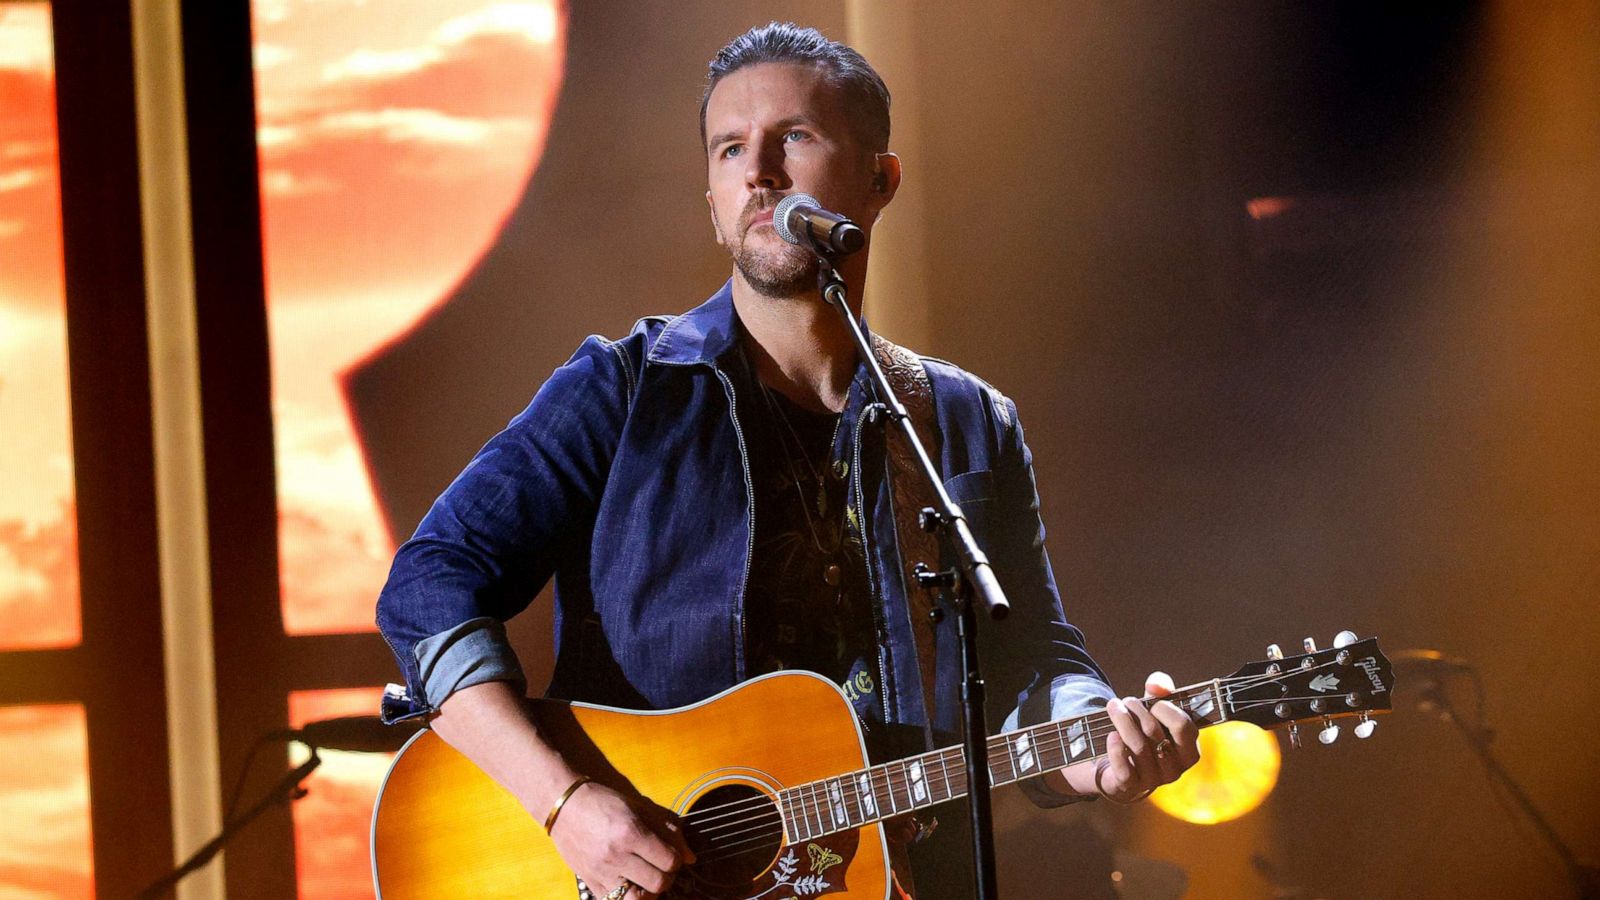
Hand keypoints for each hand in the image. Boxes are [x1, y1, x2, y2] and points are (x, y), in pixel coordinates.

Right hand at [542, 779, 694, 897]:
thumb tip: (691, 857)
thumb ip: (667, 831)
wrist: (564, 806)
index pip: (669, 861)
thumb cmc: (604, 802)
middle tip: (661, 867)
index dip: (677, 860)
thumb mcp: (639, 808)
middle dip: (666, 877)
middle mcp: (616, 855)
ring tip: (647, 880)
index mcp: (631, 833)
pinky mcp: (589, 882)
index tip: (672, 855)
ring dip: (648, 893)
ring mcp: (601, 872)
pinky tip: (629, 884)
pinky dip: (627, 897)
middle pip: (658, 883)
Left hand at [1094, 671, 1201, 802]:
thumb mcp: (1154, 709)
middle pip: (1155, 732)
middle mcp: (1175, 769)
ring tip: (1113, 707)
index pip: (1183, 726)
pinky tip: (1111, 735)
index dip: (1165, 709)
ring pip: (1137, 746)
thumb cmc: (1143, 733)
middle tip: (1125, 701)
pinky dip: (1115, 747)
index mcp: (1189, 751)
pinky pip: (1124, 767)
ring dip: (1122, 720)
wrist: (1118, 765)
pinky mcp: (1131, 786)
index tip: (1152, 703)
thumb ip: (1160, 690)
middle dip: (1137, 710)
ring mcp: (1153, 780)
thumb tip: (1157, 684)